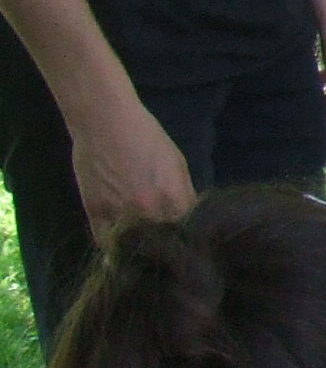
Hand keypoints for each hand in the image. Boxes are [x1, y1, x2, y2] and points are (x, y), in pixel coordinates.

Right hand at [70, 90, 195, 237]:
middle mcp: (149, 210)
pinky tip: (119, 243)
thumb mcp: (177, 164)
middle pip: (161, 243)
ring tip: (140, 245)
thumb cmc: (146, 137)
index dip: (184, 236)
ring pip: (133, 246)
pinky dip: (113, 245)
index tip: (181, 238)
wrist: (105, 121)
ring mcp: (119, 212)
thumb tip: (188, 219)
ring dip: (137, 247)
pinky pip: (105, 240)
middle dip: (163, 244)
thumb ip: (184, 195)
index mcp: (174, 199)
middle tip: (161, 244)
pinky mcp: (94, 210)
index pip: (187, 233)